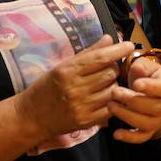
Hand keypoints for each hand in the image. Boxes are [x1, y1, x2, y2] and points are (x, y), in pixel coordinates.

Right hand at [15, 36, 131, 142]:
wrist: (30, 117)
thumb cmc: (46, 88)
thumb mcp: (62, 66)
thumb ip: (88, 53)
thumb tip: (108, 39)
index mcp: (67, 70)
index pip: (100, 58)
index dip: (118, 50)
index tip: (130, 45)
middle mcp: (75, 87)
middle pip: (111, 73)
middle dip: (115, 68)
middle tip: (110, 68)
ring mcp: (82, 105)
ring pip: (114, 90)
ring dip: (115, 84)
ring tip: (106, 84)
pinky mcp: (86, 121)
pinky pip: (111, 108)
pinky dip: (113, 101)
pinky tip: (107, 97)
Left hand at [109, 54, 160, 143]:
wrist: (146, 89)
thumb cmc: (144, 76)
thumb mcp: (144, 65)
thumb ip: (140, 65)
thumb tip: (137, 69)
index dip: (151, 87)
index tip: (136, 84)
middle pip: (155, 107)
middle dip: (132, 100)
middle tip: (115, 92)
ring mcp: (158, 119)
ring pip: (147, 123)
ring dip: (127, 116)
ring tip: (111, 106)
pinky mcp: (148, 130)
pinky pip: (141, 138)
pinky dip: (129, 137)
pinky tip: (116, 133)